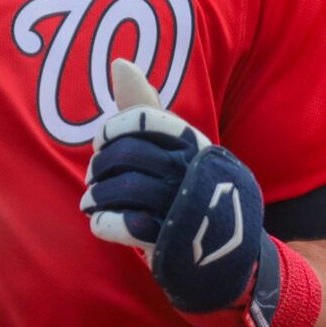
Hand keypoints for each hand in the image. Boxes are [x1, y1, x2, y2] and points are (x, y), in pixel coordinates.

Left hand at [81, 60, 281, 326]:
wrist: (233, 263)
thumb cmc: (193, 197)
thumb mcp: (180, 151)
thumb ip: (147, 111)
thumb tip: (120, 63)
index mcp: (196, 146)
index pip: (145, 121)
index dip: (114, 129)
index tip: (104, 142)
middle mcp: (193, 172)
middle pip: (127, 156)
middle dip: (99, 167)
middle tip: (93, 179)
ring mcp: (185, 208)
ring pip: (121, 190)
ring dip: (95, 197)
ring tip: (91, 202)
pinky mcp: (172, 243)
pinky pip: (123, 225)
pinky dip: (103, 223)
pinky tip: (103, 224)